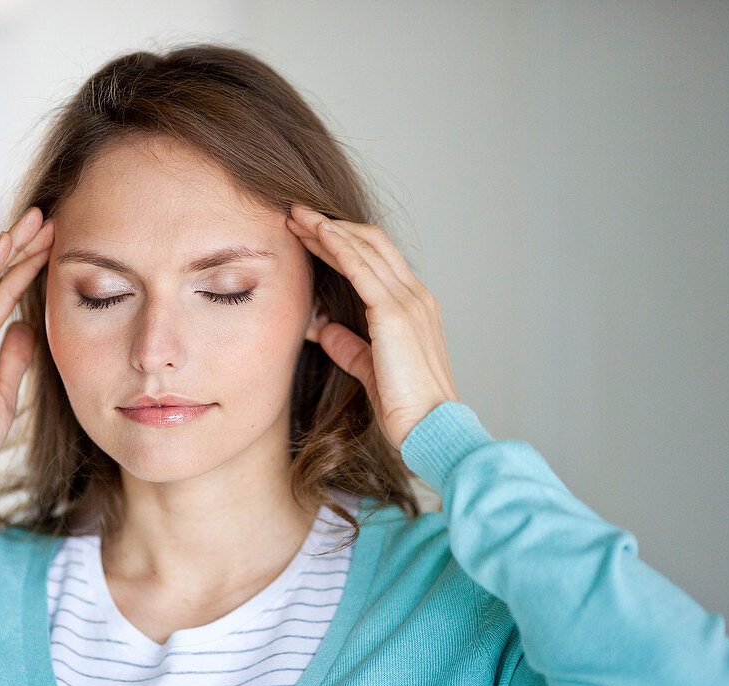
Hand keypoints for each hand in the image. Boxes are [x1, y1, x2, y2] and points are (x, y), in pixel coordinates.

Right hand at [0, 207, 53, 483]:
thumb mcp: (4, 392)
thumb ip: (13, 358)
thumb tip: (26, 327)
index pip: (7, 292)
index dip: (30, 267)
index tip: (56, 244)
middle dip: (25, 246)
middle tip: (52, 217)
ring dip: (12, 245)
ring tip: (37, 218)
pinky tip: (6, 242)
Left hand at [287, 204, 459, 451]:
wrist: (431, 428)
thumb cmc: (406, 407)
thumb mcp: (371, 370)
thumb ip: (351, 348)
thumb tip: (326, 330)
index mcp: (413, 307)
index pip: (376, 260)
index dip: (341, 242)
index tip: (310, 233)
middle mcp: (415, 297)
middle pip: (370, 244)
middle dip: (331, 226)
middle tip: (297, 214)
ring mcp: (408, 302)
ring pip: (364, 249)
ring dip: (328, 229)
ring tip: (298, 216)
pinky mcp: (395, 314)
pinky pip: (362, 270)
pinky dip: (339, 247)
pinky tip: (319, 233)